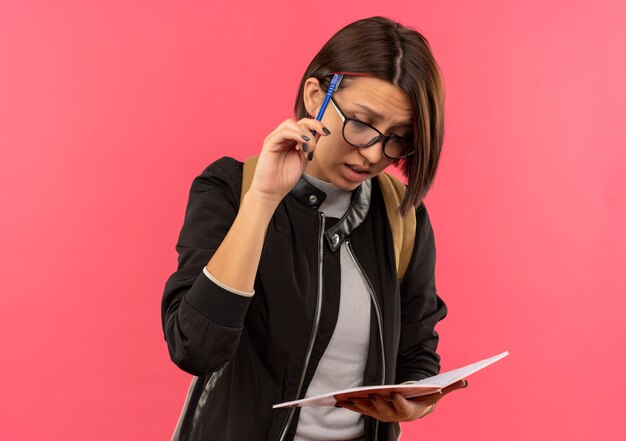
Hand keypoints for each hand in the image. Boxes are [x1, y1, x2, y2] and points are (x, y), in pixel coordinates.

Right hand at [249, 117, 329, 204]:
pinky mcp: (269, 143)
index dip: (316, 124)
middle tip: (319, 138)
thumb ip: (309, 146)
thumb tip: (319, 134)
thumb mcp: (303, 159)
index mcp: (290, 140)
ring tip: (307, 148)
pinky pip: (283, 132)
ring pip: (290, 124)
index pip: (304, 124)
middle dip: (313, 126)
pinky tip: (302, 142)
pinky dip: (295, 134)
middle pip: (298, 121)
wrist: (273, 190)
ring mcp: (275, 139)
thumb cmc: (285, 177)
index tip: (326, 132)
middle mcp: (282, 137)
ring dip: (304, 133)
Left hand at [336, 379, 467, 421]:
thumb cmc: (425, 398)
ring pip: (368, 411)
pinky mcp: (372, 411)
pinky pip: (359, 409)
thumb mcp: (438, 391)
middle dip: (375, 403)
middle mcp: (394, 415)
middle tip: (368, 395)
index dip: (400, 401)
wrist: (415, 409)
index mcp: (410, 411)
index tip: (396, 393)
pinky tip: (338, 399)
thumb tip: (466, 381)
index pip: (404, 407)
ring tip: (346, 397)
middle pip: (383, 411)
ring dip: (357, 405)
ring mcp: (381, 414)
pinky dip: (349, 405)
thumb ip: (450, 387)